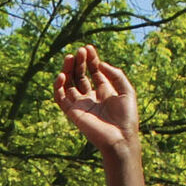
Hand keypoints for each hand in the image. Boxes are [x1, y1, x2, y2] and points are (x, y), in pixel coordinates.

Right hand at [55, 46, 140, 160]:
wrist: (120, 138)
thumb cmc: (127, 117)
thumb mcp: (127, 90)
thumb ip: (115, 75)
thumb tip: (100, 64)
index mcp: (105, 92)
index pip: (94, 72)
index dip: (91, 60)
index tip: (89, 48)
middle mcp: (91, 97)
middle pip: (80, 76)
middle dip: (79, 62)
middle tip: (80, 51)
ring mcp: (81, 105)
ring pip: (69, 84)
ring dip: (68, 70)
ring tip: (70, 57)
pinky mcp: (73, 113)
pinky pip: (61, 98)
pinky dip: (58, 87)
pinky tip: (62, 75)